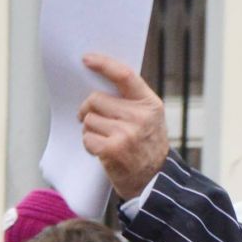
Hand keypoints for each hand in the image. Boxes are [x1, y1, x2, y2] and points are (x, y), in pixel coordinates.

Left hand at [79, 53, 169, 199]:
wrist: (154, 181)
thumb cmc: (146, 148)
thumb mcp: (149, 119)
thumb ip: (131, 101)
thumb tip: (98, 81)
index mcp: (150, 104)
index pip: (124, 75)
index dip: (104, 64)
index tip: (87, 59)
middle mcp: (140, 117)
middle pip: (96, 98)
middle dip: (89, 109)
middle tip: (93, 120)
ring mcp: (127, 133)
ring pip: (89, 119)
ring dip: (90, 130)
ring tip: (105, 140)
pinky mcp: (114, 149)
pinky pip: (87, 138)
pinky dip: (89, 145)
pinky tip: (102, 152)